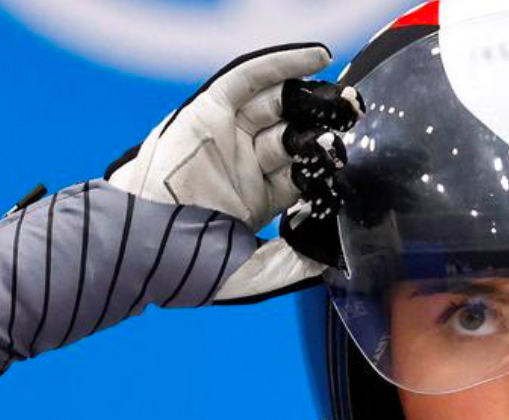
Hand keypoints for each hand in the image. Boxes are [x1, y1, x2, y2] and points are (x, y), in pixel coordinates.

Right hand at [105, 44, 364, 300]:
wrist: (145, 247)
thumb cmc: (189, 266)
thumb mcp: (256, 272)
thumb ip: (295, 263)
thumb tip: (337, 260)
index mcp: (259, 199)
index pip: (306, 173)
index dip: (332, 165)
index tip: (364, 159)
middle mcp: (246, 164)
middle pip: (297, 135)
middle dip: (329, 127)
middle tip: (357, 120)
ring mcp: (227, 138)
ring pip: (278, 106)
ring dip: (314, 97)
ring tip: (346, 97)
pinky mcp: (207, 113)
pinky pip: (247, 80)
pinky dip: (281, 65)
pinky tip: (317, 58)